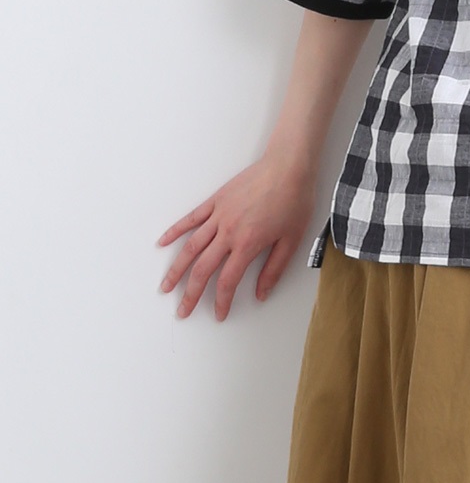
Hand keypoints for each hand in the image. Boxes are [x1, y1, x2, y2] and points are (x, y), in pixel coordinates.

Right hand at [157, 152, 317, 320]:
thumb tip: (261, 294)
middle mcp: (228, 232)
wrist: (287, 168)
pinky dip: (175, 232)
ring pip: (190, 246)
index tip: (218, 315)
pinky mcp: (215, 201)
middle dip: (191, 293)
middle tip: (182, 311)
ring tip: (165, 286)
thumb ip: (273, 271)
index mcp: (247, 245)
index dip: (221, 302)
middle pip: (203, 269)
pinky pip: (190, 219)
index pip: (227, 281)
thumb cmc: (293, 203)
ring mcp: (218, 215)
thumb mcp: (290, 243)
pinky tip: (162, 244)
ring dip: (176, 269)